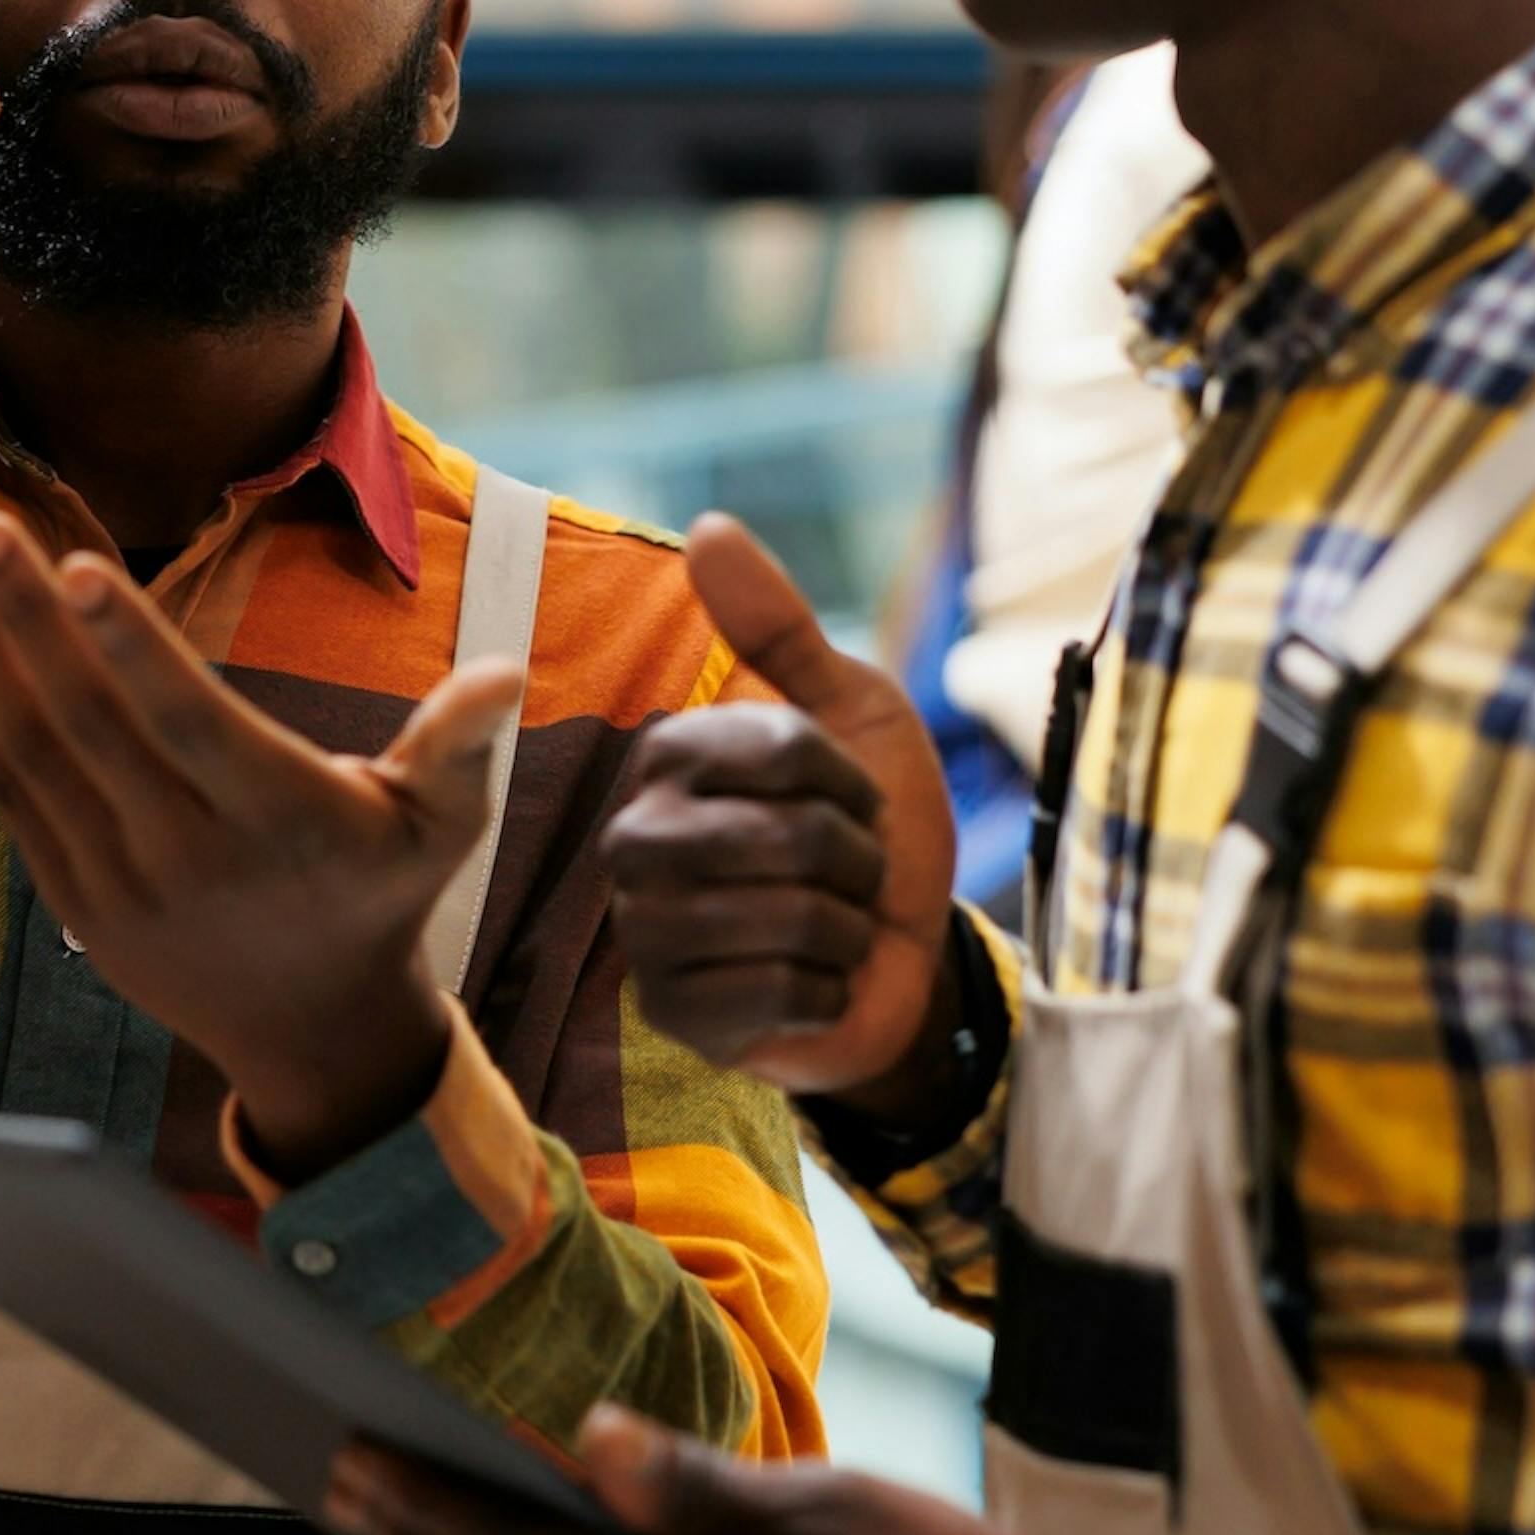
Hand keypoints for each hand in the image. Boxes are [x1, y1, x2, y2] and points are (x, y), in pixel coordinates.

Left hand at [0, 512, 523, 1175]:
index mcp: (284, 821)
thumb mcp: (443, 825)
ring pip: (37, 756)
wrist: (314, 1030)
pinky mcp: (78, 903)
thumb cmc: (380, 895)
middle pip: (92, 724)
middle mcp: (194, 856)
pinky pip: (13, 797)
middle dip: (29, 619)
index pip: (190, 722)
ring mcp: (124, 886)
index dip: (130, 645)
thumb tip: (505, 670)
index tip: (78, 566)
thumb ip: (460, 742)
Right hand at [600, 516, 955, 1104]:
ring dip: (846, 929)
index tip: (851, 800)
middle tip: (846, 876)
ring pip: (792, 918)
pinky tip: (812, 985)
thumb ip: (780, 627)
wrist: (899, 957)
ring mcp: (645, 928)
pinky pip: (782, 993)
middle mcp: (636, 836)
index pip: (786, 751)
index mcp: (670, 755)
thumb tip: (707, 525)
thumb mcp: (852, 713)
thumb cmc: (871, 827)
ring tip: (830, 928)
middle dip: (857, 863)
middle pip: (793, 839)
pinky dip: (829, 991)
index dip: (852, 781)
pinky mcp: (670, 1010)